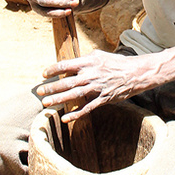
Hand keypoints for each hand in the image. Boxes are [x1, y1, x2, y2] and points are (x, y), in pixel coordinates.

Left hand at [36, 50, 150, 120]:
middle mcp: (91, 75)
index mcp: (89, 62)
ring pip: (74, 95)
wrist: (136, 73)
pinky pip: (87, 108)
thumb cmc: (116, 63)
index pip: (66, 65)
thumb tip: (71, 63)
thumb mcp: (99, 56)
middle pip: (66, 82)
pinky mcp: (103, 99)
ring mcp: (97, 88)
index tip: (44, 75)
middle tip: (39, 92)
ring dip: (58, 99)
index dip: (53, 70)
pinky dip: (76, 114)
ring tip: (46, 104)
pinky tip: (65, 118)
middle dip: (51, 87)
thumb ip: (85, 59)